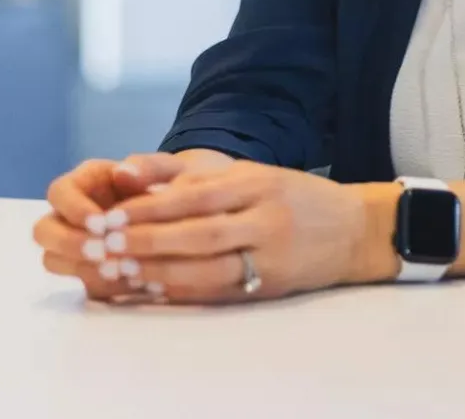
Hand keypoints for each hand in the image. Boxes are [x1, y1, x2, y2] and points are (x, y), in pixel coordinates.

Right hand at [33, 152, 233, 300]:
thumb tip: (123, 171)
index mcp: (85, 183)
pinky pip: (86, 284)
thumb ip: (147, 167)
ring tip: (121, 273)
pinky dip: (107, 287)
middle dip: (69, 244)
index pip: (59, 193)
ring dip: (83, 269)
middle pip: (44, 232)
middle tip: (102, 253)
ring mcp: (79, 245)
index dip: (73, 209)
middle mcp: (73, 215)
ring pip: (56, 261)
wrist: (195, 212)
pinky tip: (137, 285)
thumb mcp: (169, 169)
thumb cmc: (175, 183)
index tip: (101, 223)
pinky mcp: (94, 272)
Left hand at [95, 162, 397, 304]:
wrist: (355, 228)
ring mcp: (271, 254)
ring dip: (162, 272)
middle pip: (198, 233)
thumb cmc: (296, 197)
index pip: (196, 195)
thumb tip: (148, 190)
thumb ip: (207, 182)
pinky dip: (187, 291)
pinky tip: (157, 290)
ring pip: (210, 267)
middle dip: (149, 241)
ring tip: (125, 272)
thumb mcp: (257, 174)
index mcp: (256, 183)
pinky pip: (222, 290)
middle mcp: (264, 217)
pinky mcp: (273, 284)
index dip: (152, 207)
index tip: (115, 215)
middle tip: (108, 246)